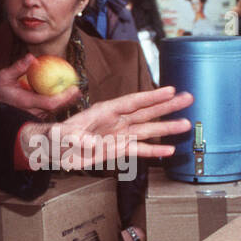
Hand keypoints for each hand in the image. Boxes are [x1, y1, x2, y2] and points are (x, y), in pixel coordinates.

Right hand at [0, 54, 81, 118]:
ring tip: (75, 91)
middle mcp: (32, 113)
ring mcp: (33, 117)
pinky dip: (58, 103)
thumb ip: (17, 67)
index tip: (74, 89)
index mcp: (25, 103)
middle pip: (55, 109)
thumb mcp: (3, 76)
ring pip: (53, 111)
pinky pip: (48, 110)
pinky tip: (65, 95)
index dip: (64, 97)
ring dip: (64, 102)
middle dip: (69, 100)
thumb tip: (31, 57)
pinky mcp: (34, 117)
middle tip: (78, 89)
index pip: (49, 103)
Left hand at [19, 87, 192, 170]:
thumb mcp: (60, 136)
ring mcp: (118, 134)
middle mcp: (115, 121)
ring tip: (186, 125)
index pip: (132, 101)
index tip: (170, 90)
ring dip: (166, 128)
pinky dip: (154, 150)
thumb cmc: (54, 138)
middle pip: (146, 111)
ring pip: (147, 129)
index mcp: (103, 111)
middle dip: (167, 106)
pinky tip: (170, 149)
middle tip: (188, 98)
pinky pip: (139, 149)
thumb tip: (92, 143)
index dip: (151, 96)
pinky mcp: (117, 149)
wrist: (53, 151)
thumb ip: (75, 139)